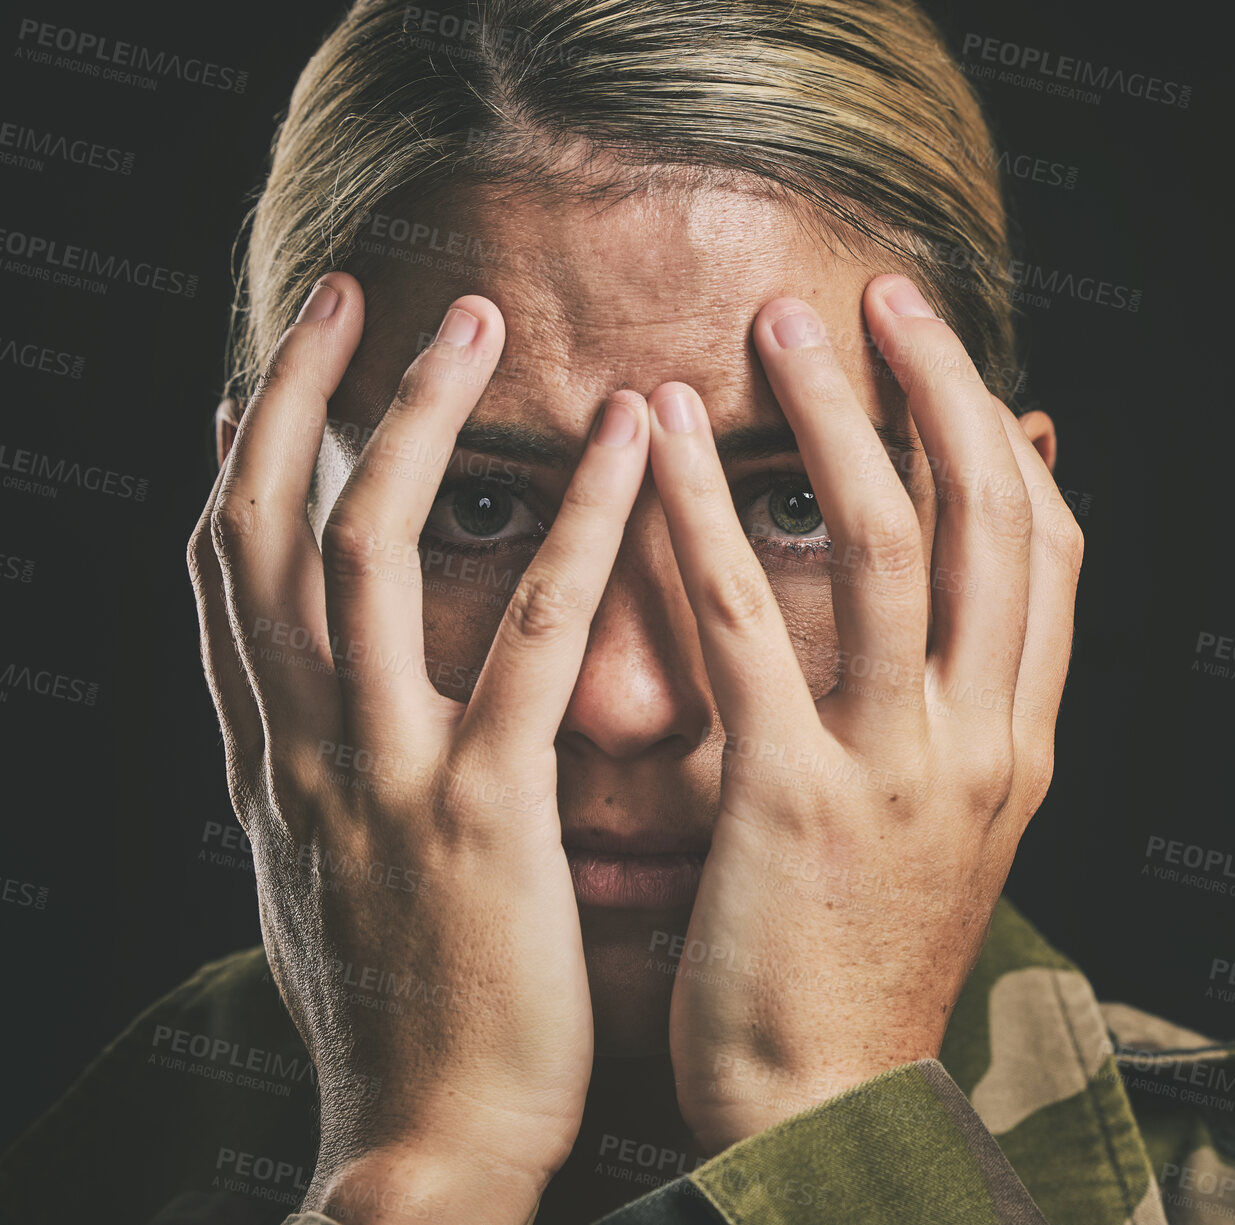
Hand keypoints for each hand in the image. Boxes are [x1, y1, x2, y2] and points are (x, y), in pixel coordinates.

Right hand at [187, 273, 651, 1222]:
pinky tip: (630, 445)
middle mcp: (304, 750)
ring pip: (369, 555)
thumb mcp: (322, 887)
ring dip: (413, 422)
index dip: (233, 468)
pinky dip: (580, 530)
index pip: (223, 583)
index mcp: (269, 767)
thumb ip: (318, 786)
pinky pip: (533, 642)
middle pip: (267, 531)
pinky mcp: (484, 815)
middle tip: (352, 297)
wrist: (423, 1150)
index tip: (261, 382)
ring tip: (471, 324)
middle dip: (303, 402)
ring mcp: (383, 775)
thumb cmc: (395, 1019)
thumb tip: (316, 717)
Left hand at [649, 273, 1083, 1151]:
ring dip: (836, 418)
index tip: (955, 364)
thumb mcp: (952, 833)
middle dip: (941, 389)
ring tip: (781, 327)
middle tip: (883, 293)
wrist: (828, 1111)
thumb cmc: (868, 964)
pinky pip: (749, 624)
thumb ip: (959, 712)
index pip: (1051, 553)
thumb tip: (953, 609)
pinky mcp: (795, 800)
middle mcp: (984, 741)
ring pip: (893, 546)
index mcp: (1023, 744)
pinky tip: (656, 438)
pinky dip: (704, 513)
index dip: (1008, 441)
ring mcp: (900, 769)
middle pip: (990, 517)